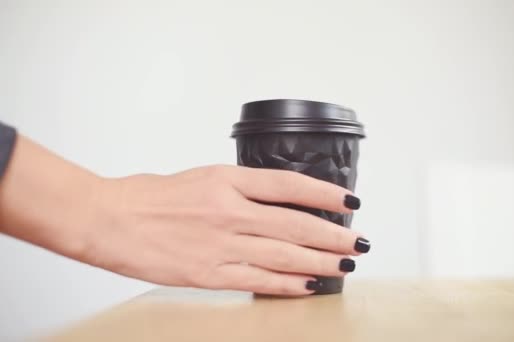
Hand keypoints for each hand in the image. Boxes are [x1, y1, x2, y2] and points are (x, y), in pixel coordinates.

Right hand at [86, 165, 367, 294]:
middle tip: (359, 240)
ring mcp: (221, 245)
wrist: (110, 221)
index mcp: (227, 180)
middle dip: (334, 234)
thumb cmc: (150, 197)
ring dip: (321, 260)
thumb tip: (277, 199)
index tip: (349, 200)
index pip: (290, 184)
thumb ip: (240, 187)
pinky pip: (259, 279)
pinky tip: (310, 284)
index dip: (325, 193)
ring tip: (346, 263)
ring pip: (284, 254)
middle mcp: (229, 211)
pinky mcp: (210, 273)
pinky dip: (289, 283)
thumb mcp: (201, 177)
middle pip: (296, 223)